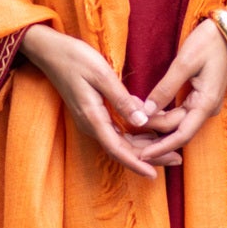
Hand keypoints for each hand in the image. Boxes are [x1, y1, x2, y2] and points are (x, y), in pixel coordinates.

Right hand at [20, 24, 182, 181]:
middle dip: (149, 158)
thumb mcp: (101, 74)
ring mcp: (91, 120)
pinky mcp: (93, 114)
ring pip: (120, 142)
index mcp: (93, 117)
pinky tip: (151, 132)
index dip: (136, 164)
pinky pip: (116, 132)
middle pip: (122, 150)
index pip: (117, 149)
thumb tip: (141, 122)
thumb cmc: (74, 58)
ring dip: (144, 148)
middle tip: (176, 159)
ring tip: (169, 150)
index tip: (154, 175)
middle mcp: (91, 124)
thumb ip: (121, 100)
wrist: (50, 51)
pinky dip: (135, 136)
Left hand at [139, 18, 226, 162]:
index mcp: (206, 104)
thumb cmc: (209, 43)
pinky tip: (145, 110)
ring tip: (131, 119)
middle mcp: (206, 108)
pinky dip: (162, 114)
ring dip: (155, 123)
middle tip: (126, 131)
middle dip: (152, 133)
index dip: (161, 147)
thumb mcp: (184, 63)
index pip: (182, 135)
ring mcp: (204, 103)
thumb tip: (147, 110)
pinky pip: (179, 113)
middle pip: (176, 129)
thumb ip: (166, 88)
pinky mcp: (199, 97)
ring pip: (176, 122)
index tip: (142, 155)